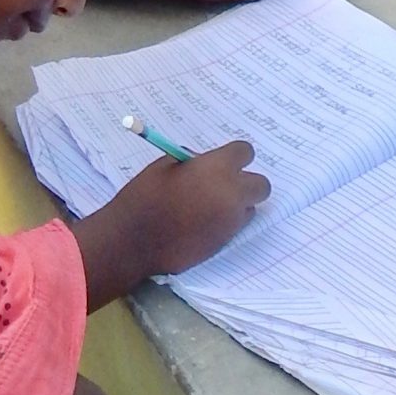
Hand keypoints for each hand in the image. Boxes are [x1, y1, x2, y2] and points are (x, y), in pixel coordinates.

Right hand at [75, 140, 268, 306]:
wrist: (134, 242)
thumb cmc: (144, 197)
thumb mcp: (164, 166)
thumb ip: (193, 162)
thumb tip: (204, 163)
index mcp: (217, 169)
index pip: (245, 152)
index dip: (234, 155)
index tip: (221, 161)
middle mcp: (232, 194)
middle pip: (261, 184)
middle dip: (246, 182)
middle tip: (222, 185)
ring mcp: (231, 221)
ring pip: (250, 207)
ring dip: (237, 204)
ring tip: (208, 206)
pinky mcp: (224, 242)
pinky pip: (236, 226)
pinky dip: (225, 222)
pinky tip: (201, 223)